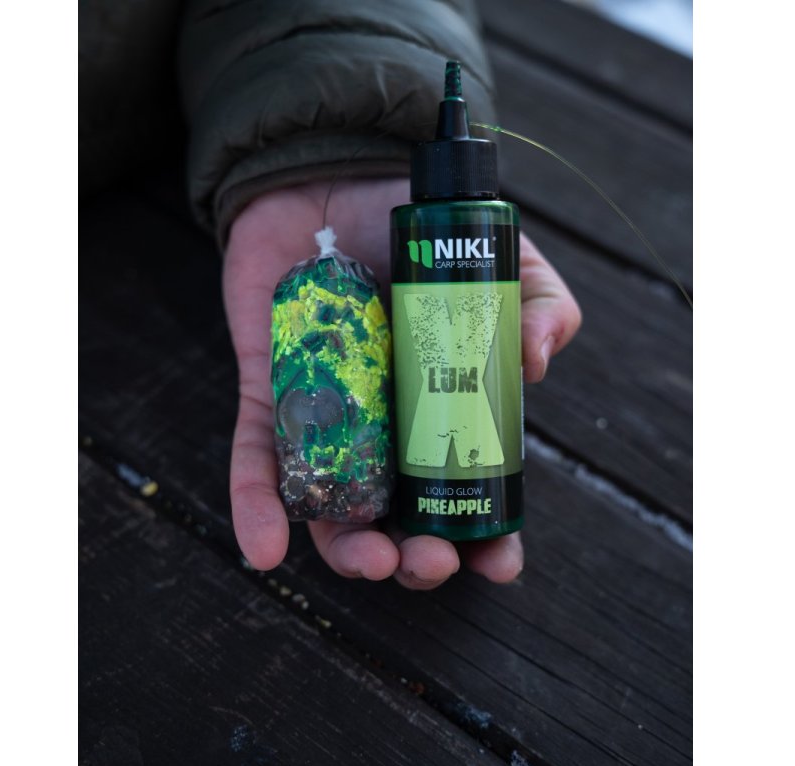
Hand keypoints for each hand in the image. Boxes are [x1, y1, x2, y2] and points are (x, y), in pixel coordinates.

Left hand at [222, 178, 580, 588]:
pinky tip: (266, 551)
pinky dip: (257, 508)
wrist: (336, 172)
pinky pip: (257, 459)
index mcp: (442, 413)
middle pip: (398, 518)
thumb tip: (534, 363)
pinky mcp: (266, 393)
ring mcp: (326, 416)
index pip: (466, 493)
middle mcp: (384, 429)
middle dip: (416, 558)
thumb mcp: (500, 261)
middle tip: (432, 558)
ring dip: (347, 550)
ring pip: (331, 506)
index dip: (487, 539)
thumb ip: (538, 304)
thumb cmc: (420, 228)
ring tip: (370, 560)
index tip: (500, 563)